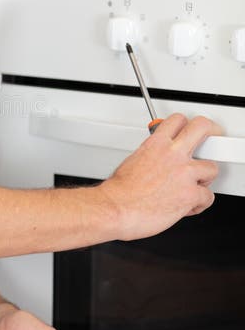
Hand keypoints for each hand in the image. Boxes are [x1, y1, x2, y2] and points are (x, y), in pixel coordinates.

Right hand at [99, 113, 220, 240]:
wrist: (115, 209)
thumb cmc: (120, 192)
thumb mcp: (132, 161)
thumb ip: (151, 156)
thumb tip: (157, 159)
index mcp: (155, 144)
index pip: (178, 120)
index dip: (186, 124)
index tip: (189, 130)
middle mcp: (172, 154)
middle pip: (202, 127)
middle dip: (211, 132)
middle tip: (211, 139)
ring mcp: (184, 173)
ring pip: (212, 167)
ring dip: (205, 178)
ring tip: (194, 185)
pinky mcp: (191, 194)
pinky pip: (208, 197)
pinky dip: (199, 204)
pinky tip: (188, 206)